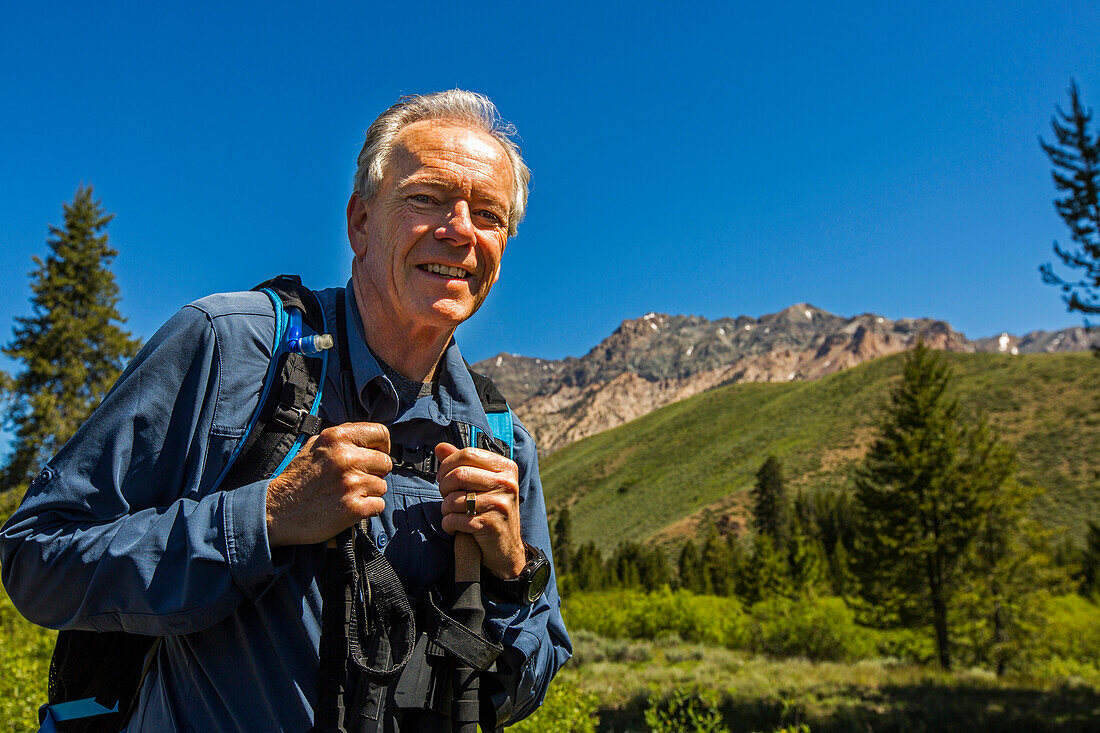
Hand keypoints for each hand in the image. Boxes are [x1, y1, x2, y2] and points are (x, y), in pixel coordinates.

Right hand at [266, 423, 391, 547]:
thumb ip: (342, 439)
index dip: (382, 446)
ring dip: (369, 493)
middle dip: (375, 473)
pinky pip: (379, 505)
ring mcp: (351, 483)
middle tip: (356, 480)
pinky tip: (350, 508)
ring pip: (382, 486)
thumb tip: (369, 439)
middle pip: (385, 463)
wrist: (276, 510)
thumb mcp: (315, 445)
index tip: (376, 455)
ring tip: (347, 495)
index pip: (381, 433)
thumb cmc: (297, 479)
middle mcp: (346, 457)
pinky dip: (368, 509)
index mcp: (337, 438)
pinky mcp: (354, 508)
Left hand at [435, 442, 524, 578]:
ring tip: (451, 513)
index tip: (443, 477)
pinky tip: (454, 526)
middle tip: (445, 496)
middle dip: (444, 487)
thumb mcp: (482, 483)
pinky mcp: (491, 525)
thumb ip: (462, 463)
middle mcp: (507, 483)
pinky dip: (448, 524)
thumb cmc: (491, 510)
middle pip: (459, 475)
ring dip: (445, 508)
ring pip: (454, 499)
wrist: (506, 547)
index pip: (468, 454)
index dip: (447, 465)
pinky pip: (456, 519)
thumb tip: (440, 447)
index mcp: (506, 468)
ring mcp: (500, 504)